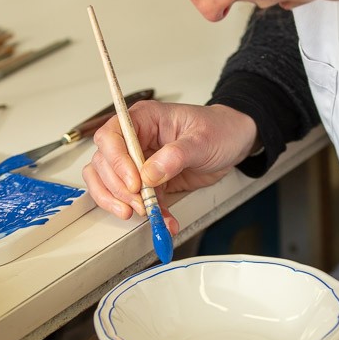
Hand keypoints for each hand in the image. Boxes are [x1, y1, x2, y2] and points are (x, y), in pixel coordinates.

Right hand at [82, 101, 257, 232]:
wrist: (234, 142)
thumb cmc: (219, 129)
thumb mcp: (202, 140)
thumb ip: (176, 155)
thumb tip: (150, 173)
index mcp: (144, 119)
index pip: (111, 136)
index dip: (116, 161)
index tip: (133, 182)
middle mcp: (135, 139)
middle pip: (104, 163)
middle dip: (118, 188)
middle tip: (139, 204)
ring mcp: (138, 161)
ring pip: (109, 182)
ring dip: (119, 202)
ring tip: (142, 213)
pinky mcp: (148, 181)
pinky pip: (135, 199)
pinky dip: (146, 212)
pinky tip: (162, 220)